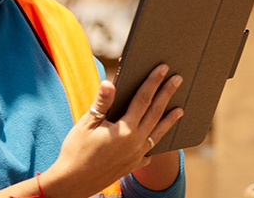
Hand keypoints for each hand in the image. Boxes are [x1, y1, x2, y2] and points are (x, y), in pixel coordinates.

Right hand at [42, 64, 184, 197]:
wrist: (73, 183)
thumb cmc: (76, 151)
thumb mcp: (86, 123)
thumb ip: (102, 102)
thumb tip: (110, 82)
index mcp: (125, 130)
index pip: (143, 99)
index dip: (153, 82)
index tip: (162, 69)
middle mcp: (136, 143)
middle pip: (155, 113)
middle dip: (166, 94)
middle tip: (178, 79)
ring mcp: (137, 156)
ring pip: (158, 134)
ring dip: (170, 120)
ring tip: (180, 109)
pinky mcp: (133, 165)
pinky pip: (150, 151)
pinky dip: (157, 142)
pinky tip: (159, 138)